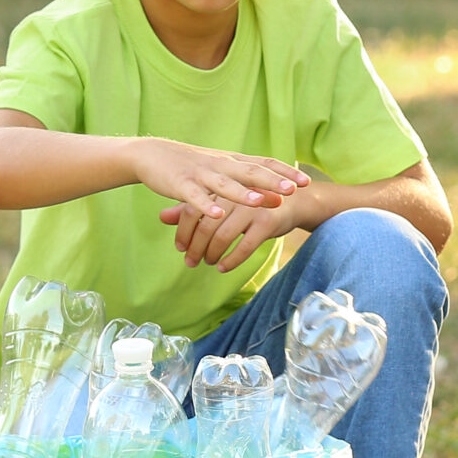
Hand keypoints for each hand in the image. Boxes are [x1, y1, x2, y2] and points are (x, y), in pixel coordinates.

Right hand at [135, 138, 310, 226]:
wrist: (150, 154)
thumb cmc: (191, 165)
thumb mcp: (221, 169)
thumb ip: (245, 179)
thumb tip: (275, 194)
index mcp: (231, 161)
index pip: (263, 163)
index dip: (284, 171)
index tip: (306, 181)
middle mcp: (220, 165)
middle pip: (250, 172)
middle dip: (273, 181)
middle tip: (294, 189)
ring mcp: (200, 174)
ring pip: (225, 185)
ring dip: (243, 194)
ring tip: (262, 201)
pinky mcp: (180, 185)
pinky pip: (195, 197)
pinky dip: (205, 206)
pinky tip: (216, 216)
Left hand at [161, 191, 305, 269]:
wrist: (295, 200)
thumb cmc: (253, 201)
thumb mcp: (222, 203)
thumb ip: (192, 209)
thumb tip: (161, 217)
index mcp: (221, 189)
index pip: (192, 209)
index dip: (183, 231)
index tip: (180, 248)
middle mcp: (234, 196)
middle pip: (205, 225)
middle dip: (195, 247)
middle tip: (190, 263)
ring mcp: (251, 209)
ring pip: (223, 236)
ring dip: (212, 254)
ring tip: (208, 263)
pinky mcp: (266, 222)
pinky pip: (244, 246)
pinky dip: (231, 260)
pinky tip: (223, 267)